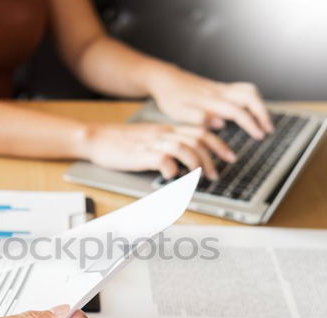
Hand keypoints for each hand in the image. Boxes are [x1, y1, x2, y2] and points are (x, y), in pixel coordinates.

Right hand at [81, 122, 235, 180]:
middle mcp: (163, 134)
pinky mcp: (141, 154)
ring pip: (185, 148)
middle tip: (215, 175)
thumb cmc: (119, 143)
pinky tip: (171, 176)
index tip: (229, 157)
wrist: (96, 138)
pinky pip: (163, 159)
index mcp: (167, 130)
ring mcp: (153, 143)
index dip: (219, 144)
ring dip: (196, 165)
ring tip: (197, 178)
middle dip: (212, 158)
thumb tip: (184, 161)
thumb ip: (166, 146)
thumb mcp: (148, 139)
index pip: (200, 132)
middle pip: (198, 140)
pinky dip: (172, 169)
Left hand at [148, 66, 273, 138]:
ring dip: (260, 105)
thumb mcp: (179, 112)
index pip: (238, 111)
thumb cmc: (171, 98)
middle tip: (268, 129)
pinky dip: (253, 100)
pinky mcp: (221, 87)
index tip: (260, 135)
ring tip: (264, 121)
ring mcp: (221, 88)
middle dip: (262, 113)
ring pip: (249, 90)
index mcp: (211, 100)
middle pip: (250, 96)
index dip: (251, 123)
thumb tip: (220, 123)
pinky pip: (243, 90)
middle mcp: (220, 92)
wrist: (166, 80)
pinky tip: (253, 111)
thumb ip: (198, 118)